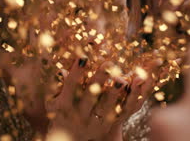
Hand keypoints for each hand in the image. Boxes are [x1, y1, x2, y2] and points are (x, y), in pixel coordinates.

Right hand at [46, 58, 160, 140]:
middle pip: (91, 97)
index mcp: (64, 105)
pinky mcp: (108, 125)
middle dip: (99, 80)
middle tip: (109, 63)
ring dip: (117, 92)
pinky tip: (137, 84)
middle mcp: (80, 115)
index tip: (84, 56)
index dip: (77, 72)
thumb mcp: (52, 98)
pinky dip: (130, 99)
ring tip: (125, 78)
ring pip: (107, 107)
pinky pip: (121, 113)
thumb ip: (54, 84)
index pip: (70, 86)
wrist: (68, 137)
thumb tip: (60, 69)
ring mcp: (94, 122)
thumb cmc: (58, 110)